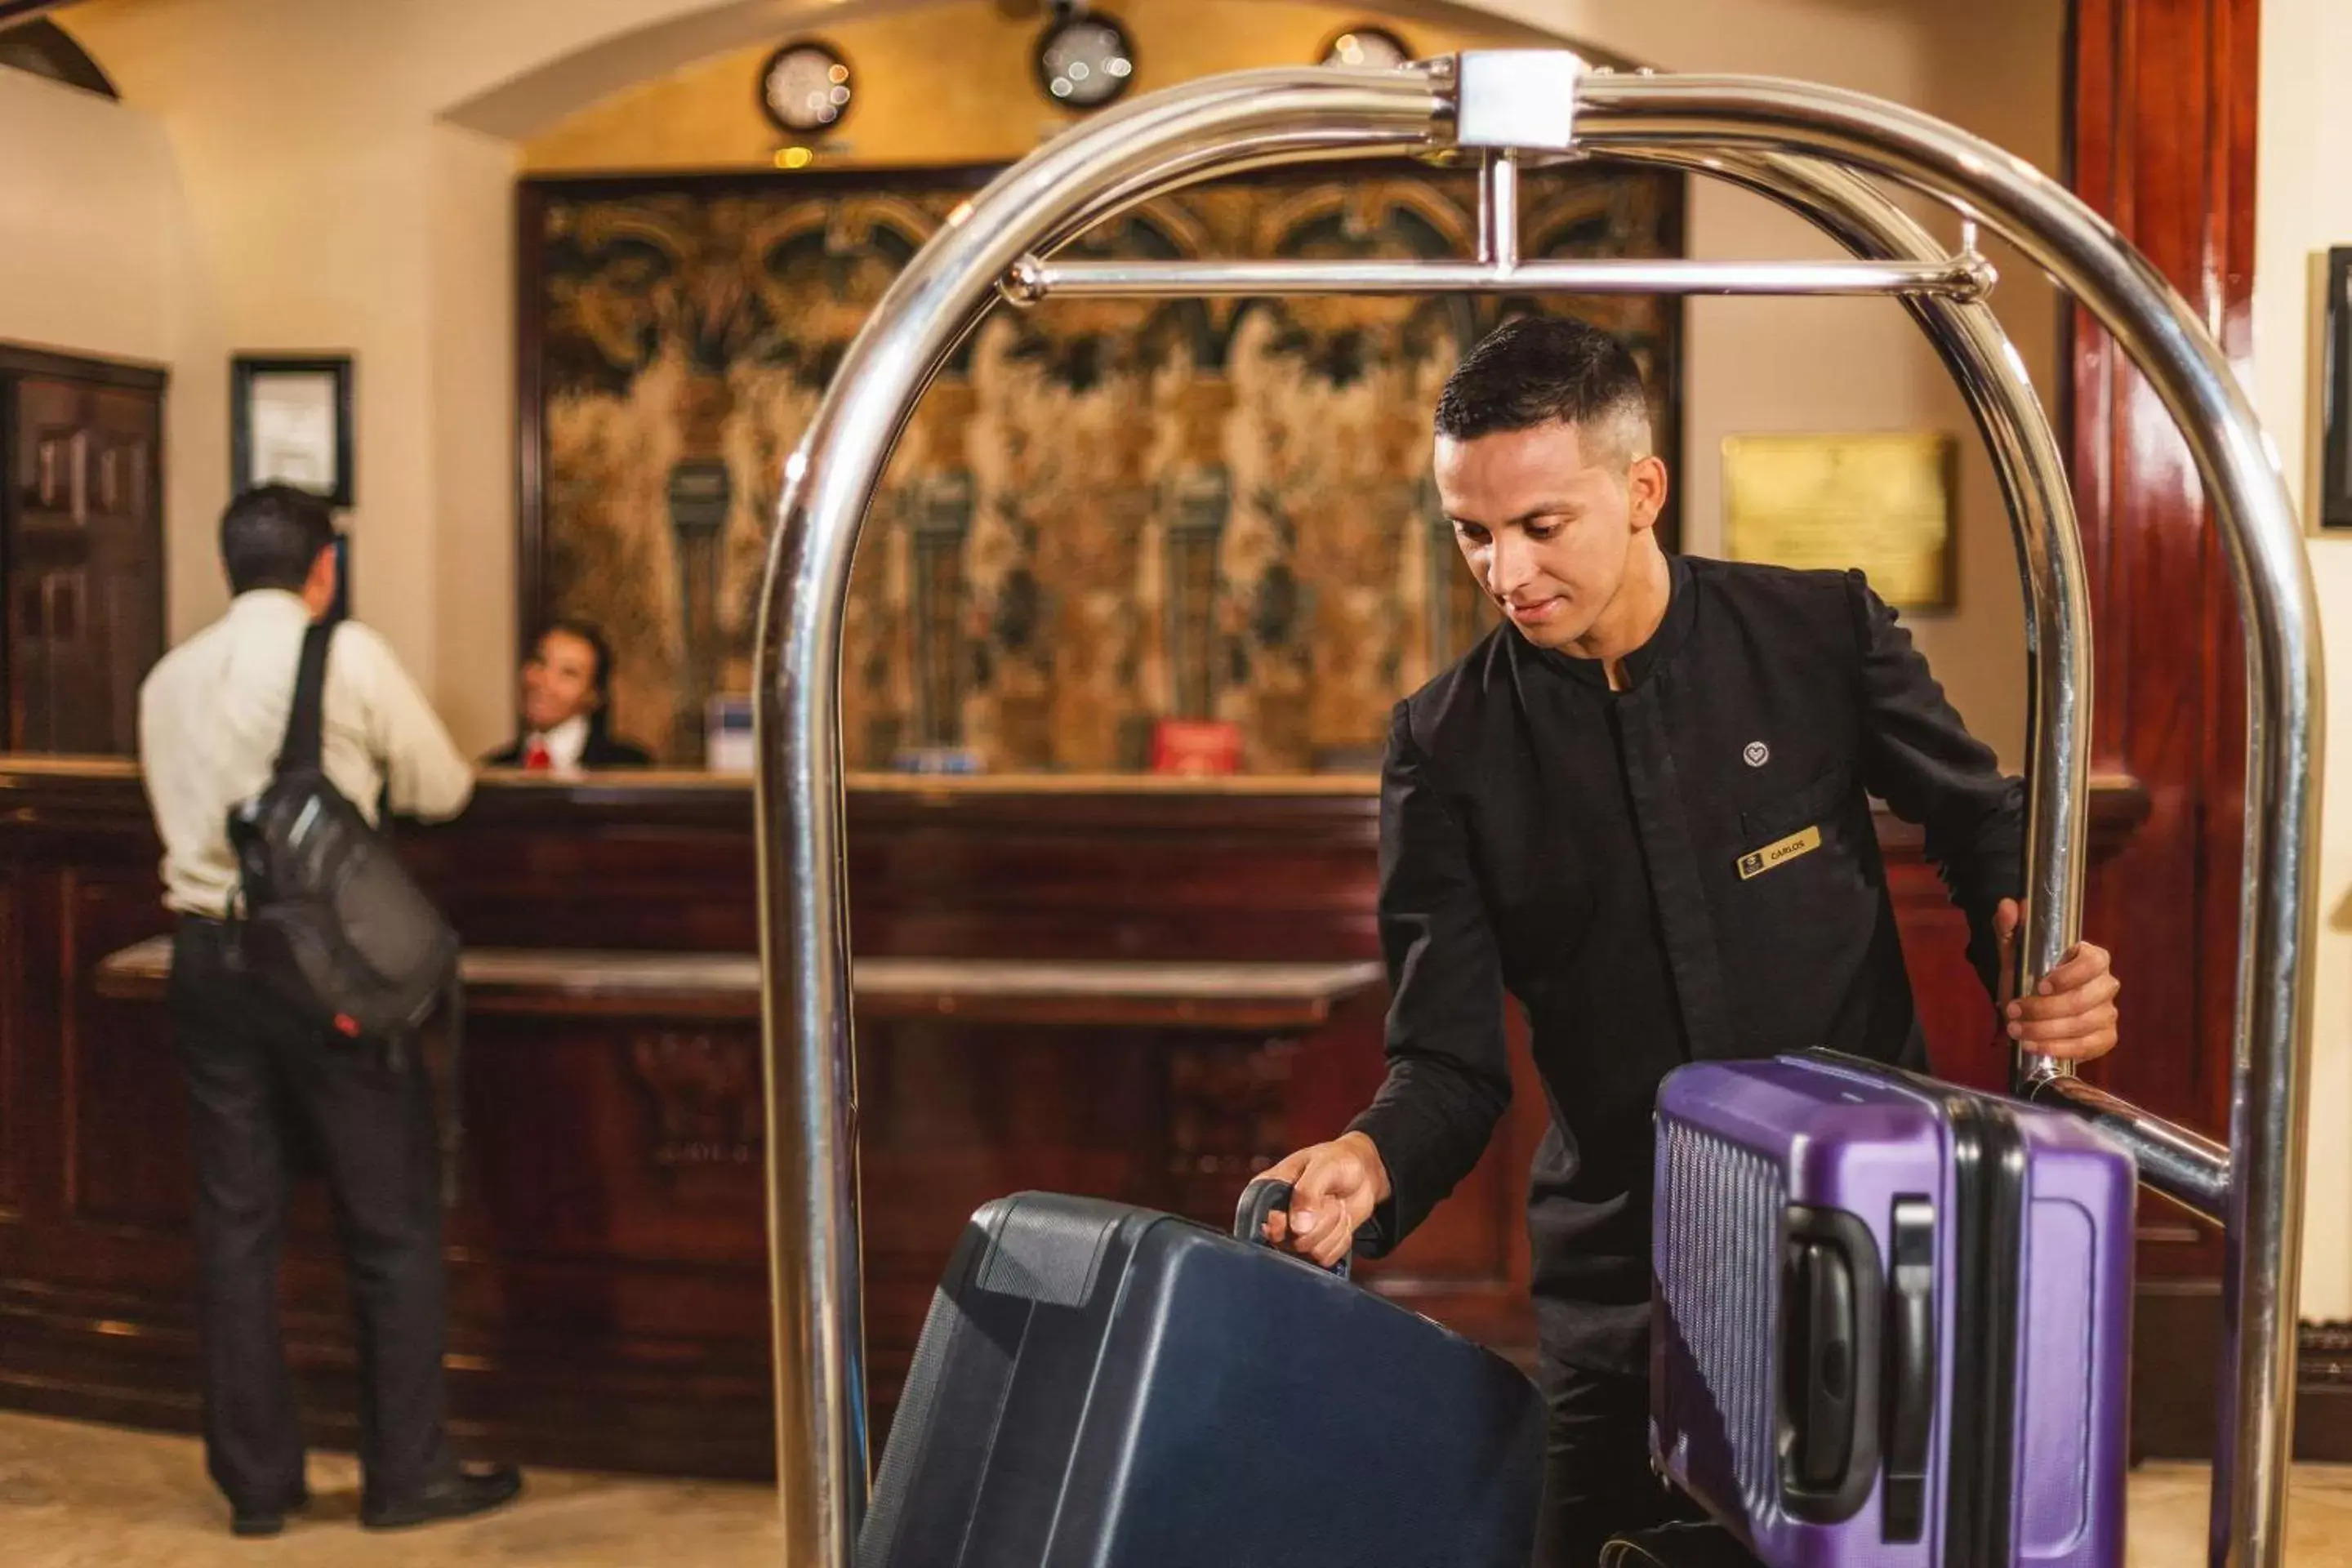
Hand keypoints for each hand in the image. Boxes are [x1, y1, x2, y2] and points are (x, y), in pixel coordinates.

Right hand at [1254, 1132, 1391, 1270]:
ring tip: (1335, 1205)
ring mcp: (1295, 1235)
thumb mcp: (1324, 1166)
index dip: (1281, 1223)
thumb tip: (1298, 1228)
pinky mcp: (1315, 1246)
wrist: (1363, 1174)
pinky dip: (1340, 1239)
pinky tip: (1340, 1220)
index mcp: (1267, 1190)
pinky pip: (1326, 1258)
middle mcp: (1277, 1216)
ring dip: (1333, 1228)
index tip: (1300, 1214)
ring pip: (1312, 1251)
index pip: (1262, 1221)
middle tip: (1329, 1197)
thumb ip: (1307, 1192)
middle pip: (1292, 1242)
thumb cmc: (1338, 1161)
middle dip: (1320, 1221)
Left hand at [1993, 898, 2120, 1062]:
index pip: (2093, 963)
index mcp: (2091, 958)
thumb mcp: (2013, 952)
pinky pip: (2090, 1046)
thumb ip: (2008, 928)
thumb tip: (2008, 905)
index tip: (2039, 985)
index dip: (2069, 976)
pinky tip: (2035, 1047)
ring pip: (2084, 1025)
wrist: (2030, 1009)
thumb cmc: (2026, 976)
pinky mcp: (2106, 1037)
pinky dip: (2060, 1049)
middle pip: (2085, 999)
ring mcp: (2108, 1012)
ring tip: (2017, 1032)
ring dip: (2046, 1031)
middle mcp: (2106, 984)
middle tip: (2013, 1012)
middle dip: (2044, 1010)